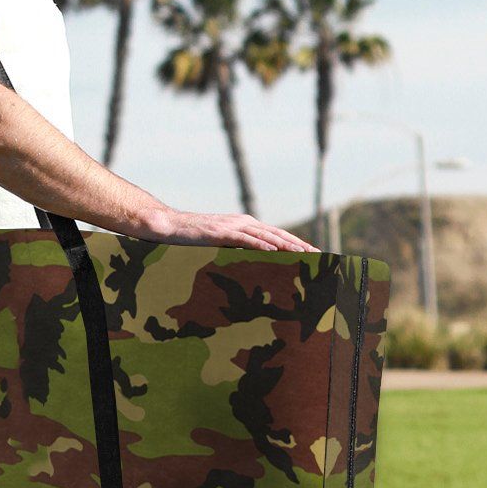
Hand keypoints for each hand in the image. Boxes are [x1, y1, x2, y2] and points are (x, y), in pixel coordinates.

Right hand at [139, 206, 319, 252]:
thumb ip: (234, 249)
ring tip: (303, 254)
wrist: (168, 226)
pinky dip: (259, 245)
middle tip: (318, 256)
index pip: (276, 235)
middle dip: (299, 245)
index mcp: (244, 225)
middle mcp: (242, 222)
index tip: (313, 253)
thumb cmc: (191, 238)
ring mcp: (231, 226)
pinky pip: (244, 239)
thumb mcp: (218, 244)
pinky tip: (273, 252)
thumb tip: (249, 265)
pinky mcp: (219, 232)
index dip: (296, 243)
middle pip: (277, 234)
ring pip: (265, 236)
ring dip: (286, 245)